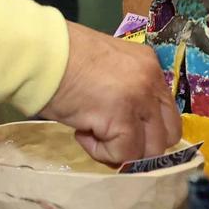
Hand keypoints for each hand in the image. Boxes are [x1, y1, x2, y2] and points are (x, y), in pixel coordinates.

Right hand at [40, 21, 179, 166]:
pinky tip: (81, 132)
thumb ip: (124, 89)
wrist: (40, 54)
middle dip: (140, 144)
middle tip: (109, 137)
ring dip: (120, 150)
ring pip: (149, 150)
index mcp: (149, 65)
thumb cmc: (61, 57)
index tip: (120, 130)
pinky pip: (124, 154)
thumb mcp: (105, 67)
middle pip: (168, 134)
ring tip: (90, 131)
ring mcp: (141, 100)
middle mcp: (152, 81)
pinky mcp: (123, 119)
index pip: (166, 110)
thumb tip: (124, 123)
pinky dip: (101, 151)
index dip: (146, 128)